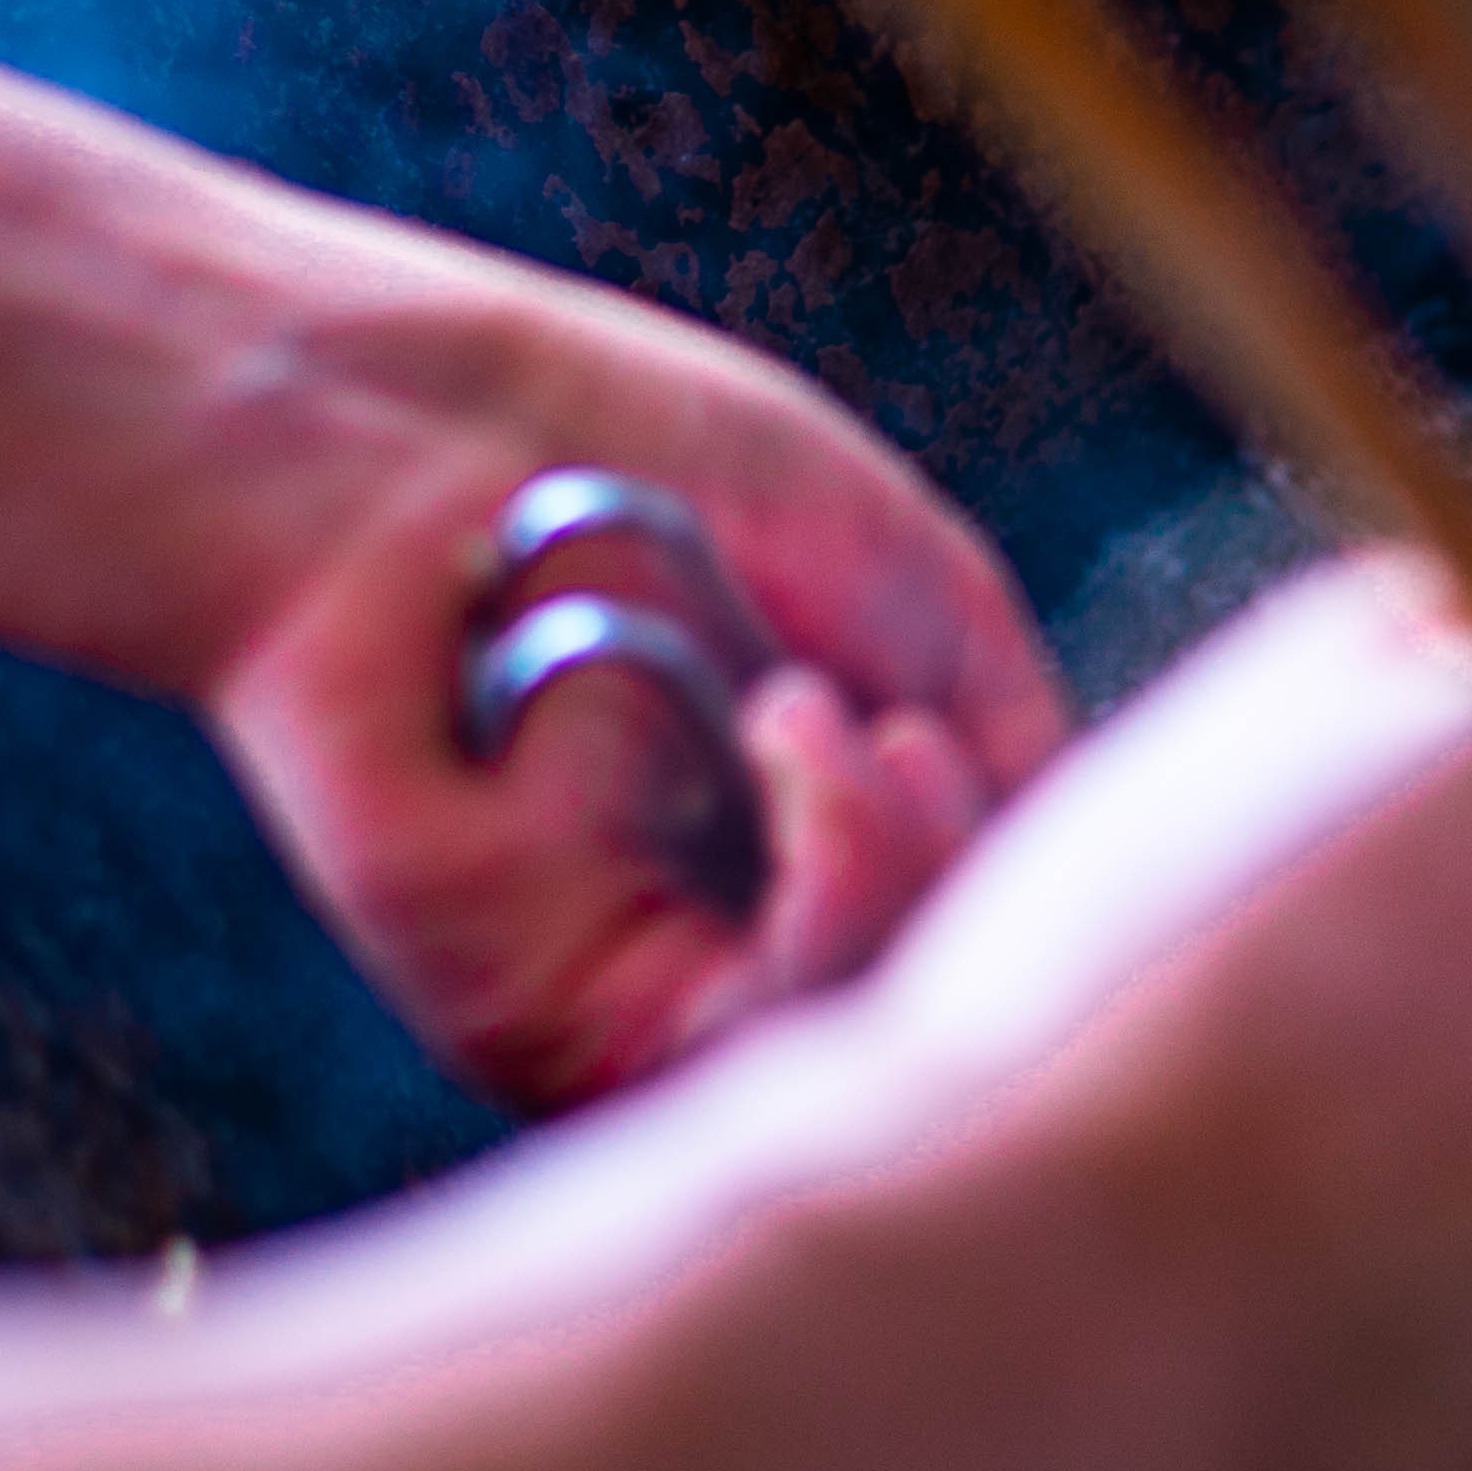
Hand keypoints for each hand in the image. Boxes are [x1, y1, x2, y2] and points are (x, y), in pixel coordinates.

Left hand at [0, 60, 1070, 1112]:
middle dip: (983, 892)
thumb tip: (1090, 851)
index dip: (1041, 886)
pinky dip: (839, 892)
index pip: (972, 948)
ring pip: (865, 1059)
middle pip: (933, 1031)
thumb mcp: (891, 572)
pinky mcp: (543, 1020)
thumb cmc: (609, 451)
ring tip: (860, 734)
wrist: (381, 412)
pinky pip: (758, 1048)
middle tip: (934, 752)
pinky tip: (804, 739)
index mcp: (797, 855)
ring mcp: (635, 997)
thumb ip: (1007, 719)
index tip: (1010, 749)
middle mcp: (720, 949)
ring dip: (914, 884)